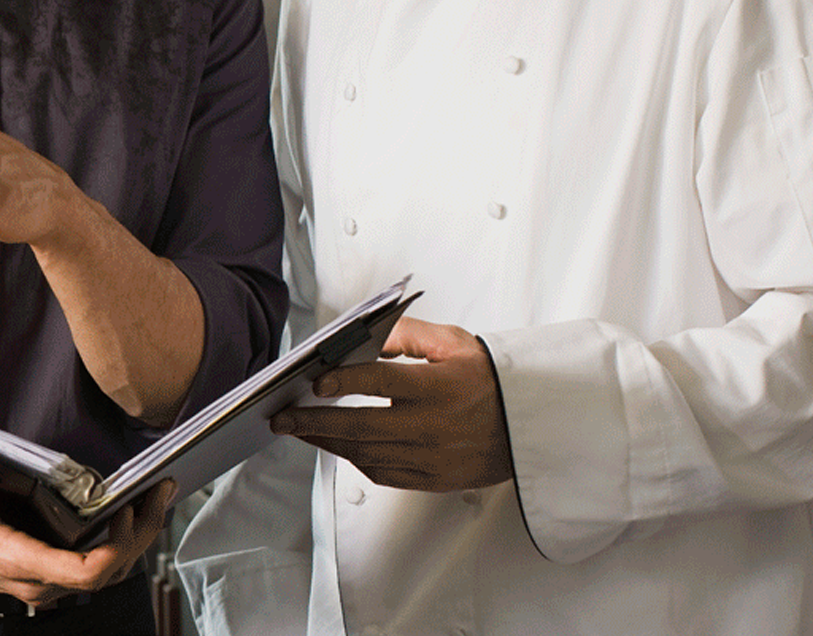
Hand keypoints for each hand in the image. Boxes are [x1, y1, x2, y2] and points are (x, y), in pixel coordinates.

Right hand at [0, 469, 174, 607]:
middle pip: (106, 574)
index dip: (117, 546)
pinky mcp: (46, 573)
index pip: (84, 574)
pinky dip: (118, 543)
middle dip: (140, 535)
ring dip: (135, 539)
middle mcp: (33, 580)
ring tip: (153, 499)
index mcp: (16, 561)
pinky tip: (127, 515)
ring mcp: (41, 581)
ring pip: (105, 574)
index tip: (127, 510)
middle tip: (158, 493)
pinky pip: (93, 569)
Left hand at [270, 316, 514, 491]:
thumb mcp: (454, 343)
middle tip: (281, 417)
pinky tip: (340, 446)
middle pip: (362, 427)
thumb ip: (406, 334)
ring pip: (368, 454)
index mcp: (440, 388)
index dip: (344, 382)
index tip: (313, 382)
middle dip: (314, 422)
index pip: (381, 383)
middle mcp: (435, 426)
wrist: (532, 423)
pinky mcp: (436, 479)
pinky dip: (358, 461)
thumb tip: (362, 333)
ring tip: (301, 429)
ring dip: (329, 442)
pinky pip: (386, 474)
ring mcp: (434, 457)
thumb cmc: (491, 379)